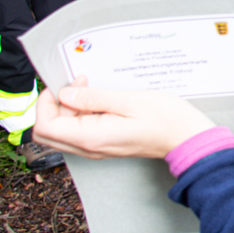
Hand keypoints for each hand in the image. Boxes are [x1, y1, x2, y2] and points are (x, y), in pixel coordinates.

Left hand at [33, 75, 216, 159]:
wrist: (187, 138)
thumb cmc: (166, 119)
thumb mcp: (129, 100)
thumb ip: (93, 98)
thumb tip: (65, 94)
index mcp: (91, 137)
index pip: (45, 126)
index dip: (46, 103)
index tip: (65, 84)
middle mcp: (90, 147)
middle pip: (48, 133)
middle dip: (53, 106)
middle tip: (75, 85)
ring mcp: (97, 148)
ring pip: (61, 133)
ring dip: (67, 109)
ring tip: (89, 89)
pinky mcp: (104, 144)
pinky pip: (77, 132)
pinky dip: (78, 115)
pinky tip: (97, 100)